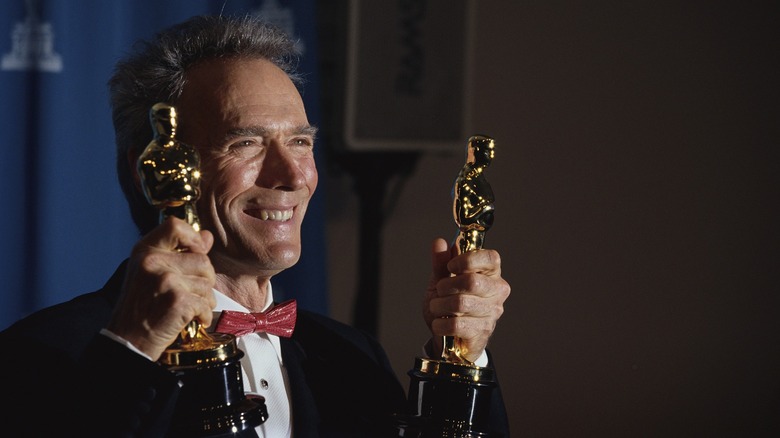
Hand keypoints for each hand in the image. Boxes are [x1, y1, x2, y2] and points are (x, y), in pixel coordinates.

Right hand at [107, 217, 215, 360]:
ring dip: (204, 299)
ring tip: (188, 307)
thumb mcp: (151, 272)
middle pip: (203, 260)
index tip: (196, 253)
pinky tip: (191, 319)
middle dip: (204, 280)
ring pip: (207, 283)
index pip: (175, 226)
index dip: (193, 238)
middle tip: (189, 293)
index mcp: (145, 250)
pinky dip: (203, 315)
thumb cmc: (141, 307)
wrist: (128, 340)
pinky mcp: (177, 300)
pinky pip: (206, 303)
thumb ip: (179, 252)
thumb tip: (207, 236)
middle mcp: (153, 261)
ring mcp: (165, 280)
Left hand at [423, 237, 509, 362]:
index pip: (490, 258)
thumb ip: (441, 262)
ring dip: (439, 305)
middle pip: (472, 281)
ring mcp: (492, 313)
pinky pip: (456, 324)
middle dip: (446, 285)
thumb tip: (439, 242)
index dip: (467, 260)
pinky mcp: (482, 332)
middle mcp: (497, 292)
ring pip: (460, 303)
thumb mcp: (442, 281)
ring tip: (437, 308)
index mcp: (491, 274)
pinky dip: (440, 324)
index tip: (451, 267)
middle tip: (439, 290)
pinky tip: (439, 324)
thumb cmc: (449, 306)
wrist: (448, 338)